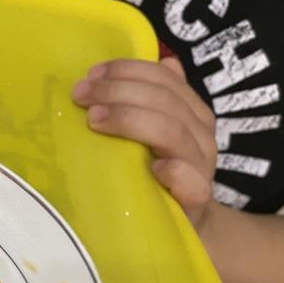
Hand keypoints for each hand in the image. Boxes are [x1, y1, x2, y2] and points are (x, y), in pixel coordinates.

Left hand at [72, 57, 216, 226]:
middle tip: (82, 95)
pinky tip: (154, 167)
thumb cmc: (160, 174)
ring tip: (95, 120)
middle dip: (118, 92)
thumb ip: (152, 101)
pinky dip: (175, 171)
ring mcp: (201, 166)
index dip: (128, 71)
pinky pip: (192, 182)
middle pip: (165, 101)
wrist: (186, 221)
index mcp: (192, 112)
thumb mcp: (154, 134)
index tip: (93, 74)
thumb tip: (162, 61)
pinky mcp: (197, 199)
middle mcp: (201, 134)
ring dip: (131, 121)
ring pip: (173, 133)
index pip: (165, 80)